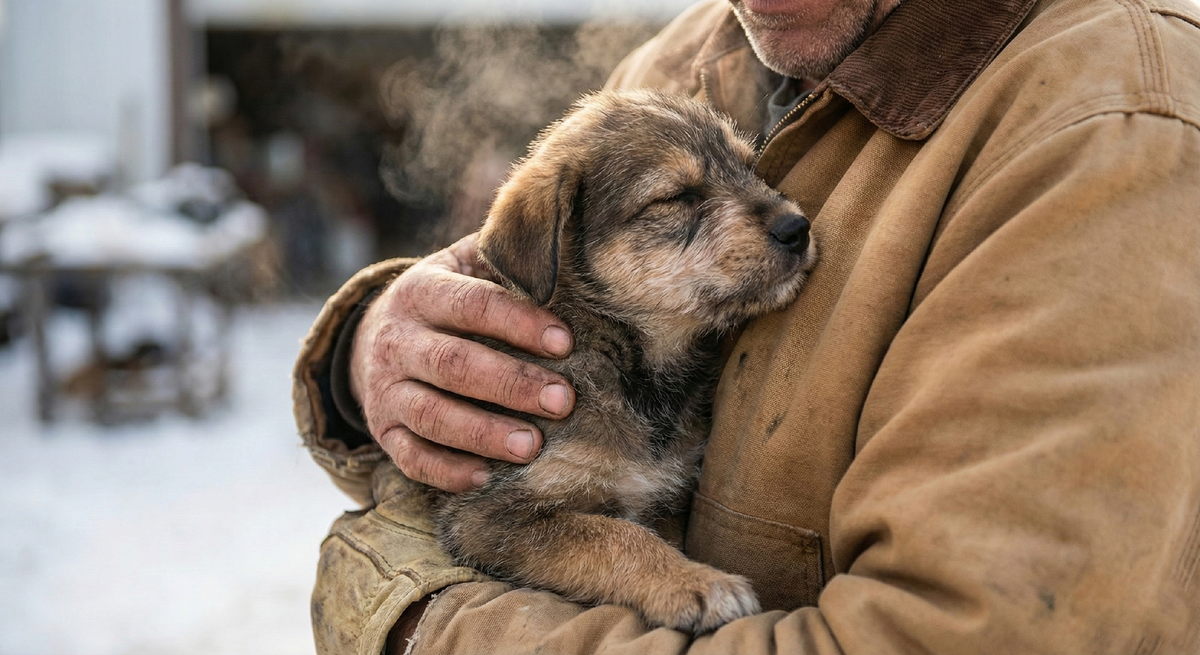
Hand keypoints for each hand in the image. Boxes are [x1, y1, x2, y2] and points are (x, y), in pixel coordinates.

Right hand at [350, 233, 574, 492]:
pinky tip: (486, 478)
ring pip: (431, 415)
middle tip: (562, 401)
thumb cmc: (449, 297)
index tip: (565, 342)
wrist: (374, 334)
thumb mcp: (465, 264)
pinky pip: (410, 458)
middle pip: (453, 364)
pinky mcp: (384, 430)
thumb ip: (504, 258)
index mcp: (422, 290)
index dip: (519, 323)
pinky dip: (447, 472)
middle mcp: (397, 340)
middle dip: (510, 384)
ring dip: (483, 434)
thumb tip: (566, 256)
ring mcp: (386, 389)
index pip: (472, 304)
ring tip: (532, 446)